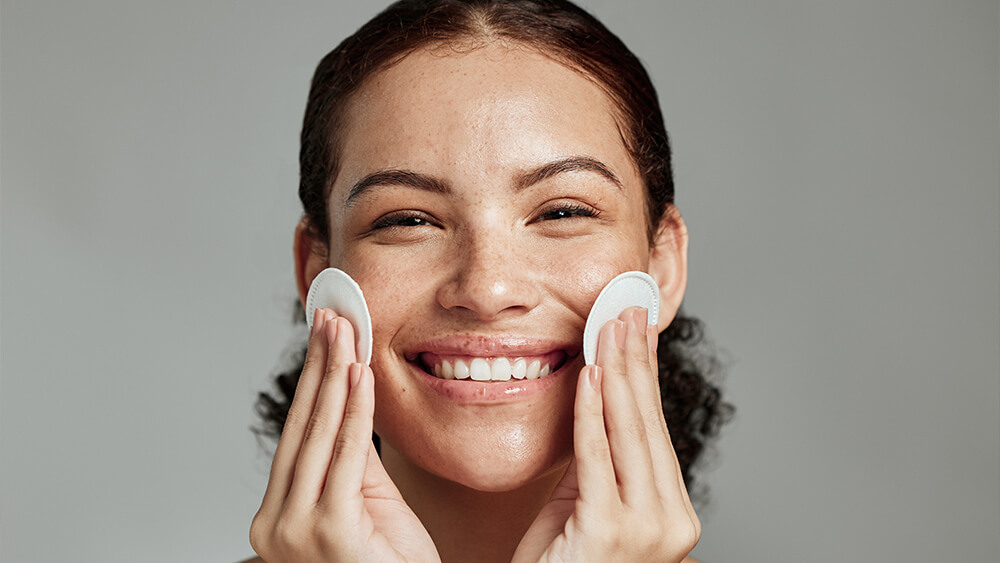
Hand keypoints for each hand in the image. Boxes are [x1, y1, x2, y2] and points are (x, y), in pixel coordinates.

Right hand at [250, 308, 439, 562]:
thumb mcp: (366, 507)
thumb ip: (353, 462)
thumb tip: (350, 405)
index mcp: (278, 517)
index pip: (297, 437)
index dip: (311, 383)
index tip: (322, 338)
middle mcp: (276, 524)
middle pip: (302, 428)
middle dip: (318, 367)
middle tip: (330, 317)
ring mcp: (295, 530)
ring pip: (319, 436)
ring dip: (333, 376)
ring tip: (343, 331)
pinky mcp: (327, 530)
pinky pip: (346, 456)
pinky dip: (354, 412)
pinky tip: (358, 375)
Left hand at [512, 307, 700, 562]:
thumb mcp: (582, 505)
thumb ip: (596, 460)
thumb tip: (596, 398)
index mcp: (670, 510)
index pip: (653, 427)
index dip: (644, 372)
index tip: (636, 327)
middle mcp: (670, 519)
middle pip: (646, 421)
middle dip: (635, 358)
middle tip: (627, 308)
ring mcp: (646, 529)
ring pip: (628, 431)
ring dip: (617, 371)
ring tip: (610, 325)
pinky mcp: (610, 532)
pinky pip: (596, 458)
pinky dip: (592, 413)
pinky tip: (590, 373)